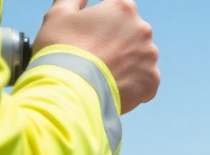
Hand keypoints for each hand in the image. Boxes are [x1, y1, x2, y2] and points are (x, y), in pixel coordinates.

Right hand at [33, 0, 159, 113]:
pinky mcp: (151, 82)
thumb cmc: (61, 50)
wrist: (70, 92)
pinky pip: (143, 82)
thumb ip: (72, 0)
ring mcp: (149, 56)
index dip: (101, 24)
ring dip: (125, 65)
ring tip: (102, 76)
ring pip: (138, 58)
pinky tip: (112, 89)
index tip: (88, 37)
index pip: (116, 10)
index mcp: (123, 8)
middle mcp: (142, 29)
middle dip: (115, 44)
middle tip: (93, 59)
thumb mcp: (57, 16)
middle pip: (130, 34)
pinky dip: (131, 86)